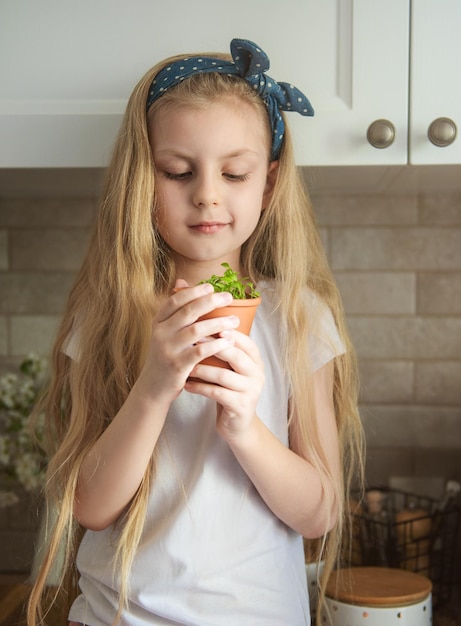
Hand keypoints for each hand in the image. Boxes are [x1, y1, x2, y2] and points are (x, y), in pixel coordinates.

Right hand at [135, 282, 240, 405]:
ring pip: (197, 330)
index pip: (175, 300)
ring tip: (235, 320)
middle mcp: (161, 333)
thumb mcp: (165, 331)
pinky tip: (229, 340)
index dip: (193, 292)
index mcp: (158, 322)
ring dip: (218, 323)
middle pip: (188, 311)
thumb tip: (182, 281)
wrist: (153, 387)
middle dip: (210, 302)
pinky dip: (217, 345)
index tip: (210, 287)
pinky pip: (200, 351)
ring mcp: (168, 349)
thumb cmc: (165, 355)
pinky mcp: (178, 365)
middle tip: (228, 297)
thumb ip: (175, 309)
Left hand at [185, 330, 264, 441]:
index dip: (229, 333)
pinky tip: (187, 384)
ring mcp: (251, 391)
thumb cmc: (230, 391)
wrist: (238, 425)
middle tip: (193, 341)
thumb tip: (206, 326)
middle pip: (235, 355)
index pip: (246, 342)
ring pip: (223, 375)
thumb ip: (227, 352)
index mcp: (257, 362)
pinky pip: (217, 393)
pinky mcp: (241, 406)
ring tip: (187, 366)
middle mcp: (257, 374)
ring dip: (202, 369)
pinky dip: (200, 387)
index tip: (209, 324)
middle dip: (213, 346)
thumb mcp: (233, 370)